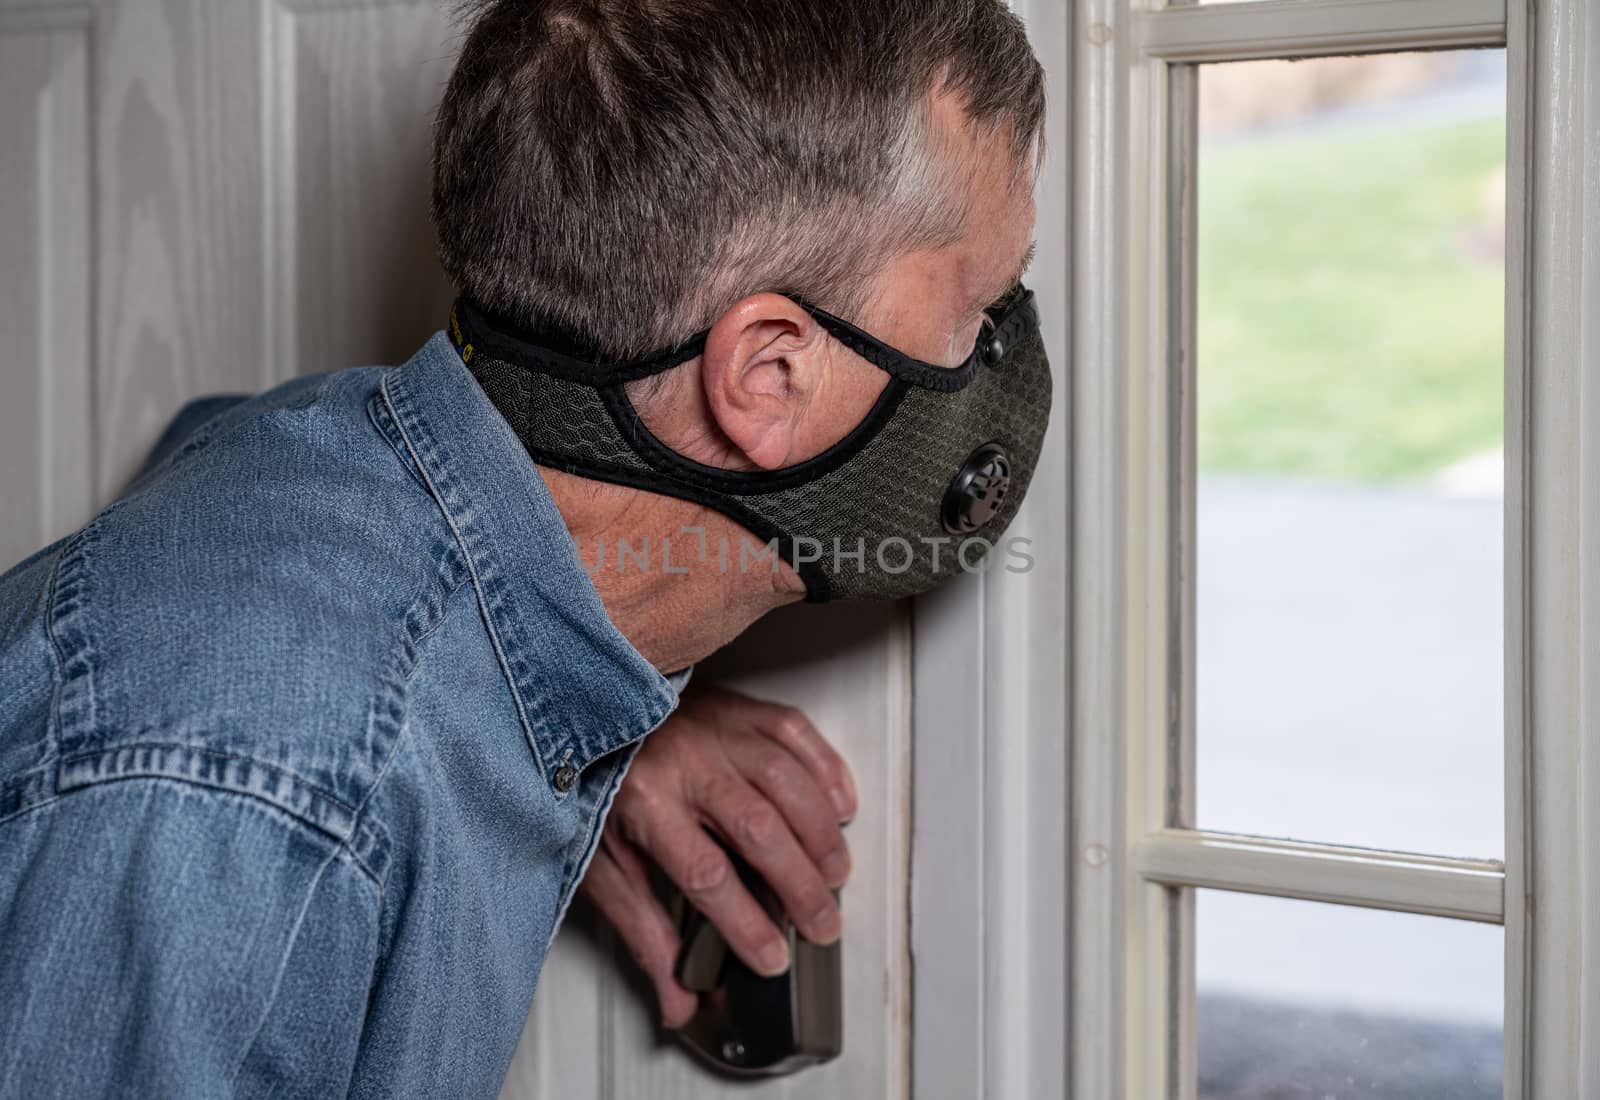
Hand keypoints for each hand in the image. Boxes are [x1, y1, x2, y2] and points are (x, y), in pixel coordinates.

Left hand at [579, 685, 856, 1027]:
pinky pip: (794, 733)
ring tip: (835, 875)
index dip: (745, 923)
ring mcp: (714, 730)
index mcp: (642, 803)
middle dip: (800, 886)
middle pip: (758, 830)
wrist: (576, 709)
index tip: (770, 956)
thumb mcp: (605, 866)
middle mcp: (683, 763)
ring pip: (786, 782)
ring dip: (821, 834)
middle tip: (822, 925)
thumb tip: (679, 1001)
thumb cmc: (592, 788)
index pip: (706, 875)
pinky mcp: (737, 708)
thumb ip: (647, 934)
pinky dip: (827, 770)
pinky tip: (840, 805)